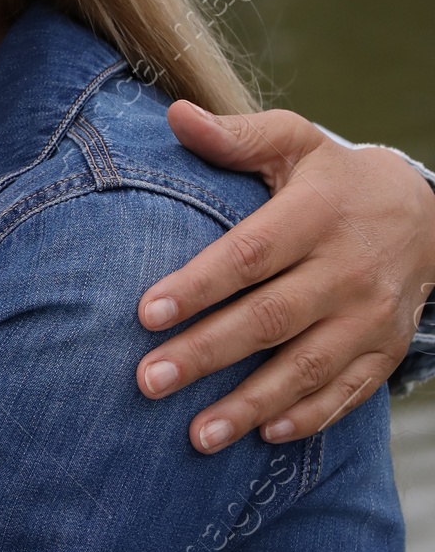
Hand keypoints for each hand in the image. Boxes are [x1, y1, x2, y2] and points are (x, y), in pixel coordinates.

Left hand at [136, 105, 434, 451]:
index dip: (198, 285)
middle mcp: (347, 270)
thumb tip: (175, 116)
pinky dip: (309, 417)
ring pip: (307, 367)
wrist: (427, 215)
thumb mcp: (295, 143)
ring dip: (250, 405)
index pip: (250, 255)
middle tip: (148, 382)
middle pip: (270, 319)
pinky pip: (348, 391)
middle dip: (207, 354)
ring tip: (196, 435)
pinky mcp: (384, 350)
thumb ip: (237, 137)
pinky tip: (266, 436)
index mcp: (317, 215)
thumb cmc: (334, 179)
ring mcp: (370, 316)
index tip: (145, 313)